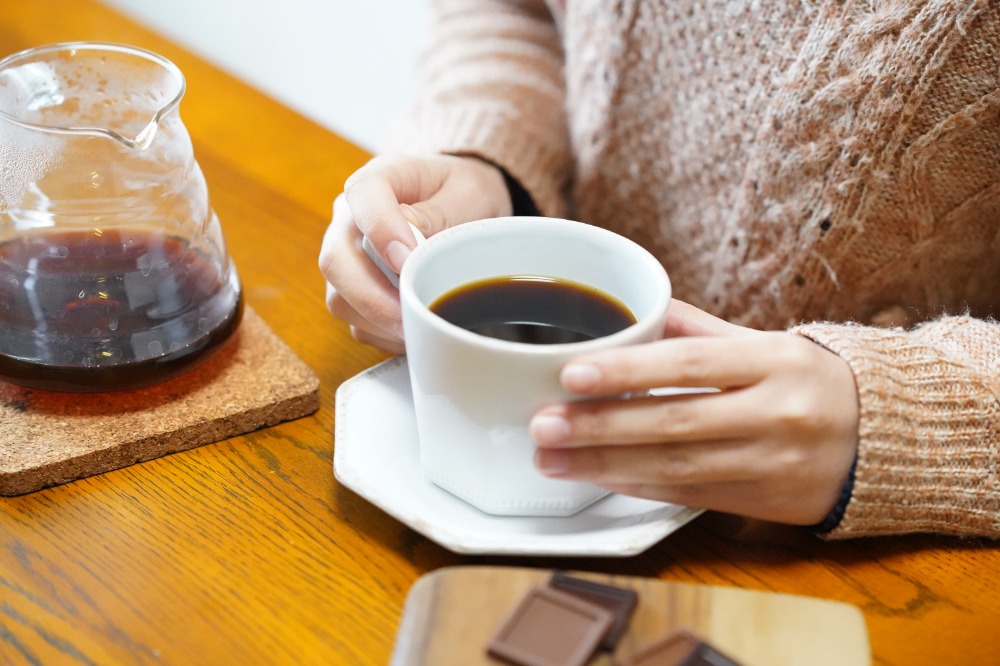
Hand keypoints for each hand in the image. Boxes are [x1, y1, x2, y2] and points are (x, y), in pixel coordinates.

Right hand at [318, 154, 511, 352]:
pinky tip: (416, 330)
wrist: (464, 209)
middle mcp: (351, 218)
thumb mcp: (469, 194)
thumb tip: (409, 235)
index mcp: (380, 178)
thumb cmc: (465, 196)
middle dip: (373, 296)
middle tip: (414, 312)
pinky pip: (356, 321)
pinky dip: (384, 333)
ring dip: (378, 320)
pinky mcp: (353, 290)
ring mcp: (348, 257)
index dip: (380, 229)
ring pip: (339, 297)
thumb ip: (441, 212)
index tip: (407, 259)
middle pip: (336, 259)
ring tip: (421, 326)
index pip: (363, 194)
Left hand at [530, 300, 859, 525]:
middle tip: (542, 425)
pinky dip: (640, 488)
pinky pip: (692, 497)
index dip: (628, 370)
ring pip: (676, 468)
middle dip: (600, 426)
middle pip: (674, 422)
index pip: (689, 363)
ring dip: (606, 465)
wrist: (888, 440)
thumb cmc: (811, 381)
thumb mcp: (767, 343)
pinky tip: (598, 479)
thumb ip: (699, 330)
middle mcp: (774, 413)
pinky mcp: (765, 503)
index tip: (572, 374)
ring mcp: (771, 463)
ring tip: (551, 459)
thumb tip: (635, 310)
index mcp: (773, 361)